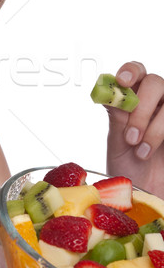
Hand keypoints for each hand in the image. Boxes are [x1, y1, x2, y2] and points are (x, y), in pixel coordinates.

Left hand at [106, 61, 163, 195]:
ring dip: (153, 127)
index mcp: (134, 98)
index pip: (135, 71)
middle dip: (141, 108)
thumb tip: (109, 92)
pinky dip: (163, 133)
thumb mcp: (117, 143)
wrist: (147, 195)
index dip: (130, 71)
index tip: (122, 81)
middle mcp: (156, 102)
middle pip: (155, 82)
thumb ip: (117, 117)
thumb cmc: (129, 168)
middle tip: (130, 136)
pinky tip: (153, 151)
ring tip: (141, 151)